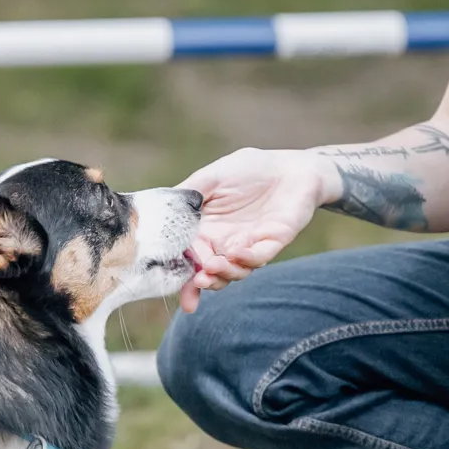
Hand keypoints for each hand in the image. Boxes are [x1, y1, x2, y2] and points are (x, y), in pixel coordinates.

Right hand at [173, 148, 335, 311]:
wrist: (289, 167)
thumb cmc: (248, 169)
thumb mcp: (210, 177)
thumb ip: (187, 196)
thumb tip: (159, 213)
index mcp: (205, 230)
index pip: (188, 256)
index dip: (180, 271)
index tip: (170, 281)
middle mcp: (224, 244)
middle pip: (209, 272)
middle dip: (201, 281)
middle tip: (197, 280)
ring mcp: (248, 246)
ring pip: (233, 271)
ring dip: (222, 273)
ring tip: (212, 267)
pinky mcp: (272, 243)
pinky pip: (258, 257)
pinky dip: (247, 259)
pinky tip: (238, 254)